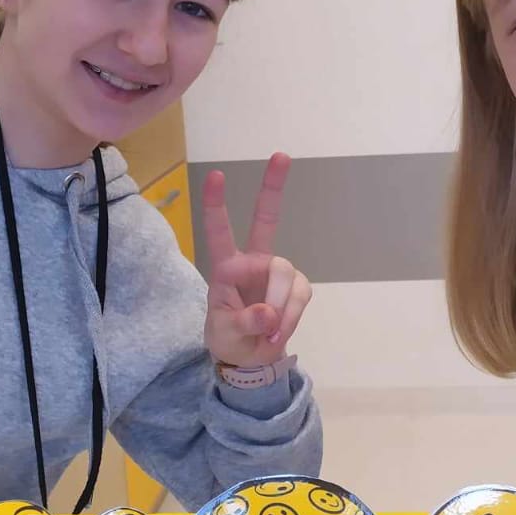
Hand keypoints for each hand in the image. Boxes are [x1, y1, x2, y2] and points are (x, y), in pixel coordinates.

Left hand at [202, 153, 313, 367]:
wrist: (251, 359)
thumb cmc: (228, 338)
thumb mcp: (225, 334)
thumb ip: (244, 322)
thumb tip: (269, 314)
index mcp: (226, 267)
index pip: (219, 232)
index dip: (217, 205)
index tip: (216, 175)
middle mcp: (254, 261)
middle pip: (266, 220)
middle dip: (272, 187)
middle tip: (281, 155)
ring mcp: (277, 272)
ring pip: (285, 275)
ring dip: (280, 309)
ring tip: (268, 333)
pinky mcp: (297, 286)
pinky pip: (300, 296)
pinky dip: (291, 317)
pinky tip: (278, 333)